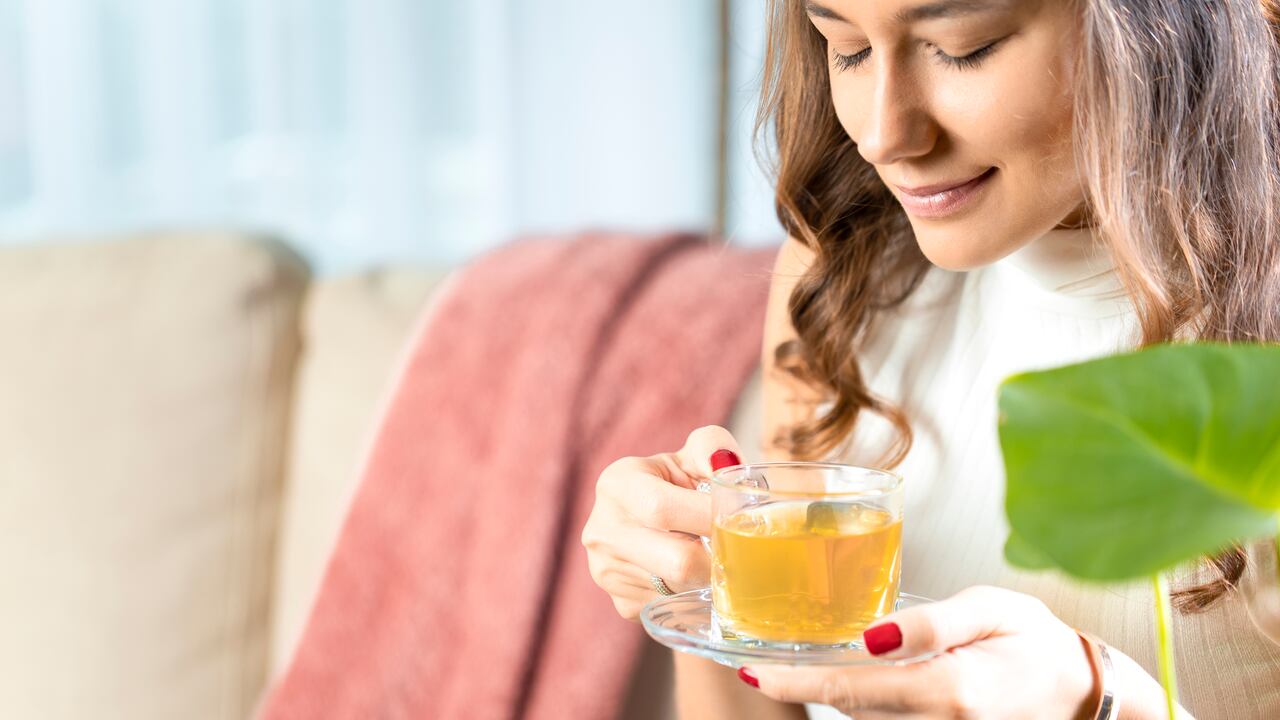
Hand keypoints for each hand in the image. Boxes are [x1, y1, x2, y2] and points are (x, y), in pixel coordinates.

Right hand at [581, 425, 742, 620]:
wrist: (648, 518)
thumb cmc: (677, 484)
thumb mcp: (691, 455)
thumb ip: (713, 447)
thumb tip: (727, 465)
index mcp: (617, 484)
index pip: (662, 509)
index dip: (708, 517)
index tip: (738, 518)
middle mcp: (602, 530)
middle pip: (677, 561)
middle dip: (718, 556)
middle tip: (738, 546)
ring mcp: (607, 571)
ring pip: (682, 588)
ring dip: (708, 576)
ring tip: (712, 553)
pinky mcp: (622, 602)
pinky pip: (674, 606)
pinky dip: (693, 593)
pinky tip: (693, 572)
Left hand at [743, 585, 1099, 719]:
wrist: (1082, 691)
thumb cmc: (1036, 639)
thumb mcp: (989, 609)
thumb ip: (930, 624)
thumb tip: (872, 637)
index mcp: (948, 690)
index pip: (850, 690)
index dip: (794, 683)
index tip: (753, 670)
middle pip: (848, 708)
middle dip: (805, 685)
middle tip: (765, 655)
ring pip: (863, 718)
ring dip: (835, 692)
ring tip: (802, 661)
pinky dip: (863, 702)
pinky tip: (855, 675)